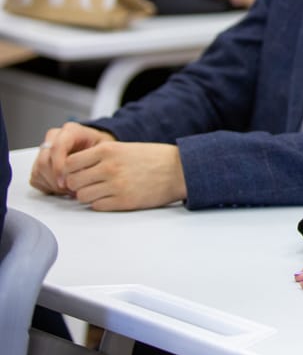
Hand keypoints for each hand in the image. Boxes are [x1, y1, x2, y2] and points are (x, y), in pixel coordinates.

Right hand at [30, 122, 113, 194]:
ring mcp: (45, 149)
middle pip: (44, 162)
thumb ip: (94, 159)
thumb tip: (83, 174)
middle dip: (56, 180)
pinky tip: (64, 188)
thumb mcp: (105, 150)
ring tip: (71, 190)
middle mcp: (54, 137)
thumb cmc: (103, 149)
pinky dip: (49, 187)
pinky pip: (36, 177)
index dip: (59, 167)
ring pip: (39, 171)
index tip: (66, 183)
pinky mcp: (40, 161)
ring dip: (53, 185)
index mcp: (71, 131)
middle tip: (71, 190)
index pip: (57, 148)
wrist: (99, 149)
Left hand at [61, 141, 186, 210]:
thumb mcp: (124, 148)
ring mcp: (115, 185)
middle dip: (77, 185)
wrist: (179, 170)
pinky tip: (111, 197)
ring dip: (88, 196)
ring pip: (82, 196)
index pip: (69, 163)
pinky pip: (97, 206)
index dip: (70, 171)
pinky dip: (100, 203)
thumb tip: (75, 171)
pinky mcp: (123, 201)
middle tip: (88, 185)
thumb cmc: (153, 158)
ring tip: (100, 192)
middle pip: (72, 181)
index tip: (78, 174)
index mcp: (107, 150)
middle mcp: (108, 167)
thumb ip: (99, 157)